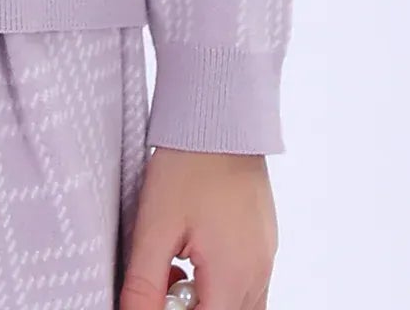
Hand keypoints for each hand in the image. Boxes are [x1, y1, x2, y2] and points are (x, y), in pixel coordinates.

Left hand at [119, 147, 277, 309]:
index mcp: (232, 277)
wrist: (220, 119)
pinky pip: (246, 285)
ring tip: (173, 268)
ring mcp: (265, 260)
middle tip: (162, 280)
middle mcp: (257, 275)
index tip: (155, 295)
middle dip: (189, 309)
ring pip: (238, 306)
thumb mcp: (155, 226)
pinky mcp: (264, 244)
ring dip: (206, 301)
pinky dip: (219, 285)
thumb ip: (144, 284)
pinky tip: (192, 254)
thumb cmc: (188, 165)